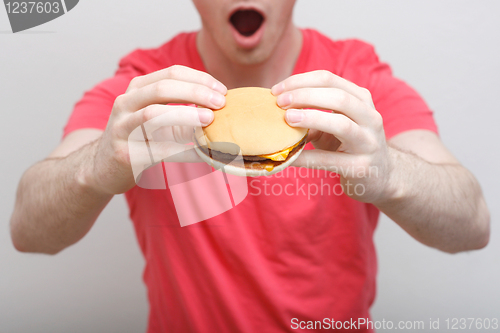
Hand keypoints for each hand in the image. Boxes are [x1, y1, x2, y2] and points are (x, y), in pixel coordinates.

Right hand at [88, 65, 226, 194]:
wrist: (103, 167)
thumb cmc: (139, 138)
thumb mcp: (156, 117)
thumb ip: (181, 109)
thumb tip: (218, 109)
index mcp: (138, 89)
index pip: (172, 73)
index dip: (200, 79)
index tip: (223, 90)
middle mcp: (126, 103)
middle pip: (162, 89)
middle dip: (195, 93)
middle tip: (220, 103)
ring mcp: (122, 128)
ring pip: (153, 115)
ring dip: (185, 115)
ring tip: (209, 120)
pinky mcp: (125, 154)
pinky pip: (157, 150)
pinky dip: (183, 151)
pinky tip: (202, 153)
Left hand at [271, 70, 392, 203]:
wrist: (381, 177)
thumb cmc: (350, 146)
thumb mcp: (334, 125)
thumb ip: (313, 114)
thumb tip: (279, 110)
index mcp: (361, 100)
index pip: (329, 80)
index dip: (300, 81)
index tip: (277, 89)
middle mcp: (370, 117)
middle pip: (338, 96)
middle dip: (305, 95)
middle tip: (279, 102)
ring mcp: (368, 142)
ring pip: (341, 124)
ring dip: (311, 118)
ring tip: (288, 118)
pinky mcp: (361, 167)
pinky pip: (329, 159)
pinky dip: (307, 157)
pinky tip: (289, 156)